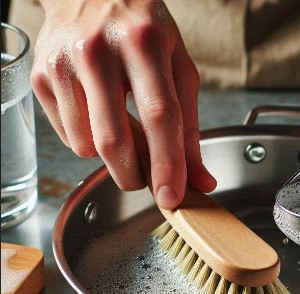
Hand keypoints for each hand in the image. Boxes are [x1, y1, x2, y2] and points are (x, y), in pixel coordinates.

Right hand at [31, 0, 216, 208]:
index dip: (167, 163)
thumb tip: (200, 180)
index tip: (172, 197)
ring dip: (110, 156)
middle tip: (145, 180)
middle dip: (133, 175)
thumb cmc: (144, 31)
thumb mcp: (178, 68)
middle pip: (114, 140)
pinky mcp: (41, 76)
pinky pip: (68, 135)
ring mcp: (64, 63)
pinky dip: (88, 140)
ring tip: (121, 128)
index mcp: (144, 43)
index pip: (159, 115)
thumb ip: (190, 126)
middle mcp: (98, 50)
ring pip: (87, 145)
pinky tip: (98, 114)